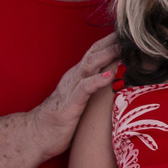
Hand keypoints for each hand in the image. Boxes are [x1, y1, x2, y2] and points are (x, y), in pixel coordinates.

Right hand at [33, 36, 119, 158]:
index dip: (112, 40)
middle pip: (94, 53)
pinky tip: (109, 76)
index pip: (96, 51)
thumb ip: (95, 88)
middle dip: (112, 42)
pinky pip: (84, 89)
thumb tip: (117, 80)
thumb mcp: (81, 99)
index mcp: (78, 76)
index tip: (130, 32)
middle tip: (131, 33)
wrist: (36, 135)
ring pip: (89, 66)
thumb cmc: (62, 118)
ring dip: (107, 55)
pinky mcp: (70, 105)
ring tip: (122, 49)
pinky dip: (96, 81)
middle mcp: (75, 78)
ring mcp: (71, 89)